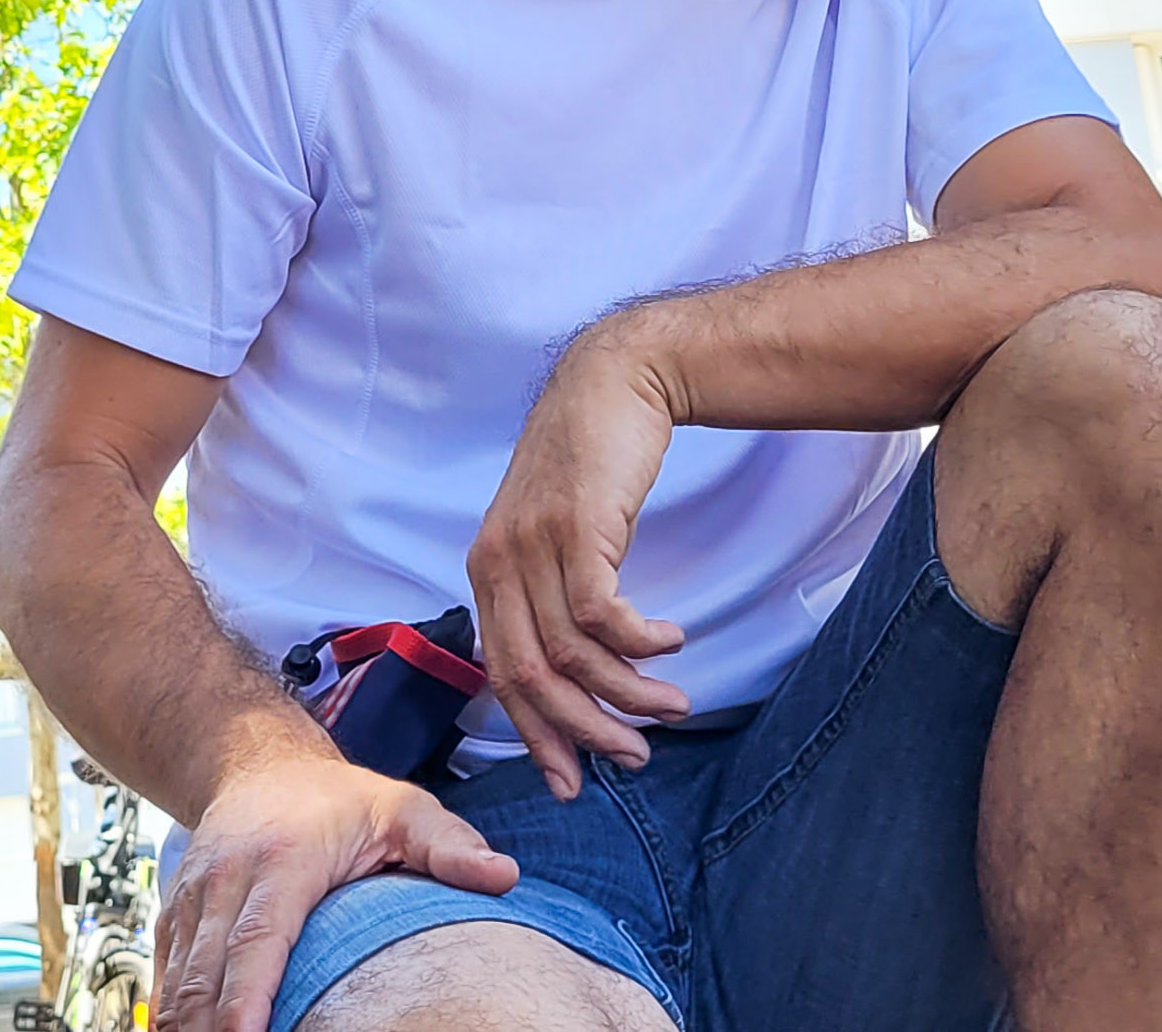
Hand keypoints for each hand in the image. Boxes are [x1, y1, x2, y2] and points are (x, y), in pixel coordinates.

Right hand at [152, 753, 515, 1031]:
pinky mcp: (176, 910)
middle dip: (210, 1027)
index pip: (260, 937)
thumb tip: (502, 875)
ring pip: (179, 976)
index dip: (246, 997)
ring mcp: (194, 894)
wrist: (258, 761)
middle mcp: (228, 876)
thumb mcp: (402, 808)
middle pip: (209, 970)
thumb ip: (447, 845)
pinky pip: (164, 970)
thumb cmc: (338, 798)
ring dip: (186, 1024)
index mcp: (284, 859)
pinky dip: (170, 1010)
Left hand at [465, 338, 692, 800]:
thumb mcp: (555, 534)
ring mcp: (533, 545)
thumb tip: (576, 668)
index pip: (501, 674)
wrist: (611, 384)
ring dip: (627, 692)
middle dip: (584, 730)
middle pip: (531, 677)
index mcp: (488, 573)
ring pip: (571, 653)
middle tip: (634, 758)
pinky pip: (602, 613)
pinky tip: (671, 642)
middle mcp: (499, 564)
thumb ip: (552, 593)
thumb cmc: (591, 464)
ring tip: (673, 707)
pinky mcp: (575, 528)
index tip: (572, 778)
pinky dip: (639, 641)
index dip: (537, 733)